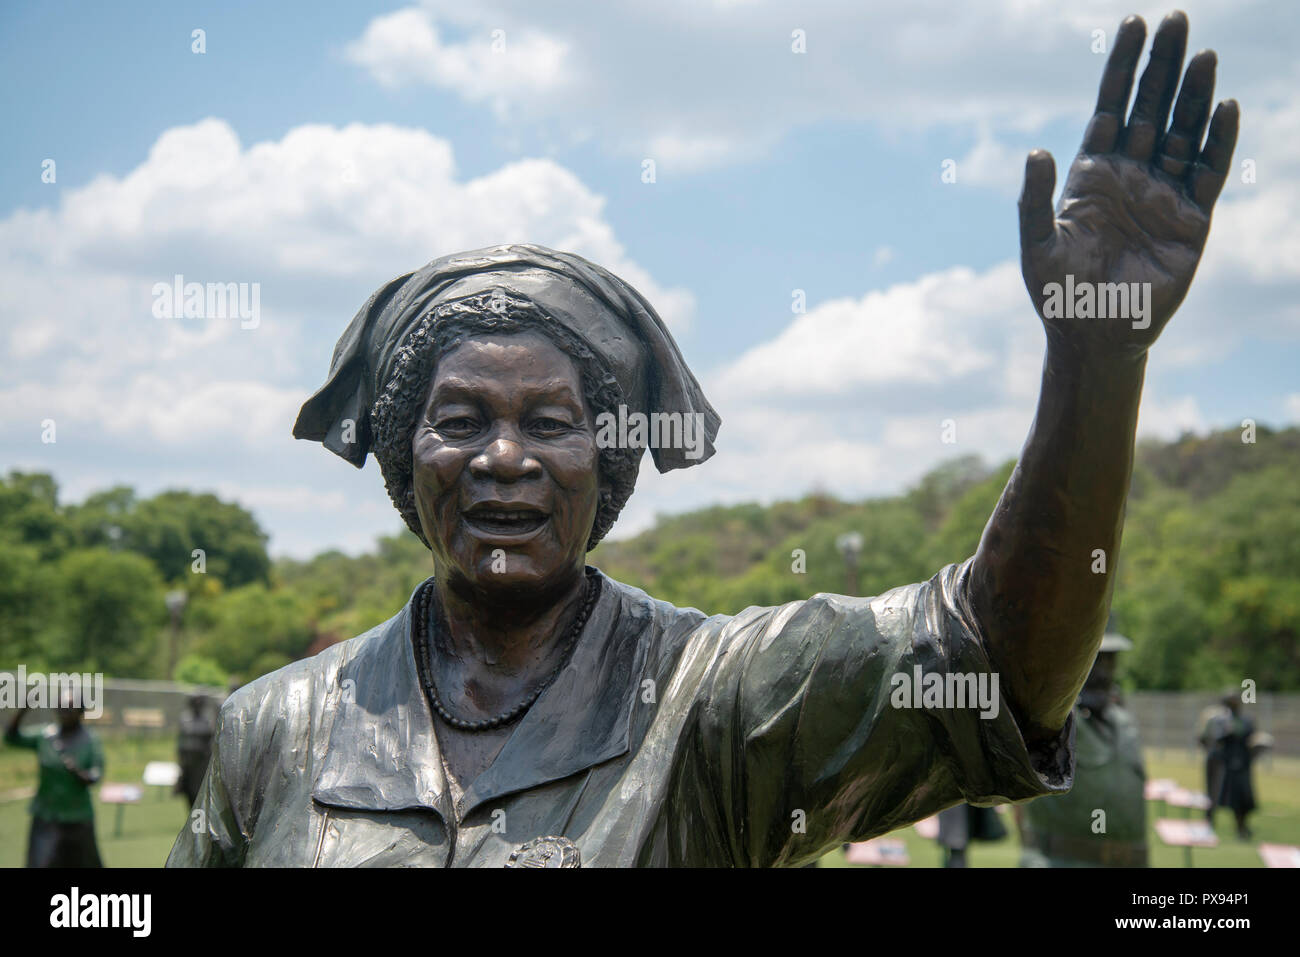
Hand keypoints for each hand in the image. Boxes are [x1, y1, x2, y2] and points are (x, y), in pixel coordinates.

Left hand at [1019, 12, 1237, 359]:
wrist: (1094, 337)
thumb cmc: (1057, 295)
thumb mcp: (1035, 247)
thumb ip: (1033, 200)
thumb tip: (1035, 150)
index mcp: (1091, 174)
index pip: (1111, 107)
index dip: (1123, 67)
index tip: (1133, 23)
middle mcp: (1130, 176)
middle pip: (1150, 108)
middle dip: (1161, 66)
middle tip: (1176, 18)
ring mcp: (1163, 194)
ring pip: (1183, 131)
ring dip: (1193, 94)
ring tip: (1202, 53)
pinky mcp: (1192, 219)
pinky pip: (1208, 171)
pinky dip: (1218, 139)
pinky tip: (1224, 105)